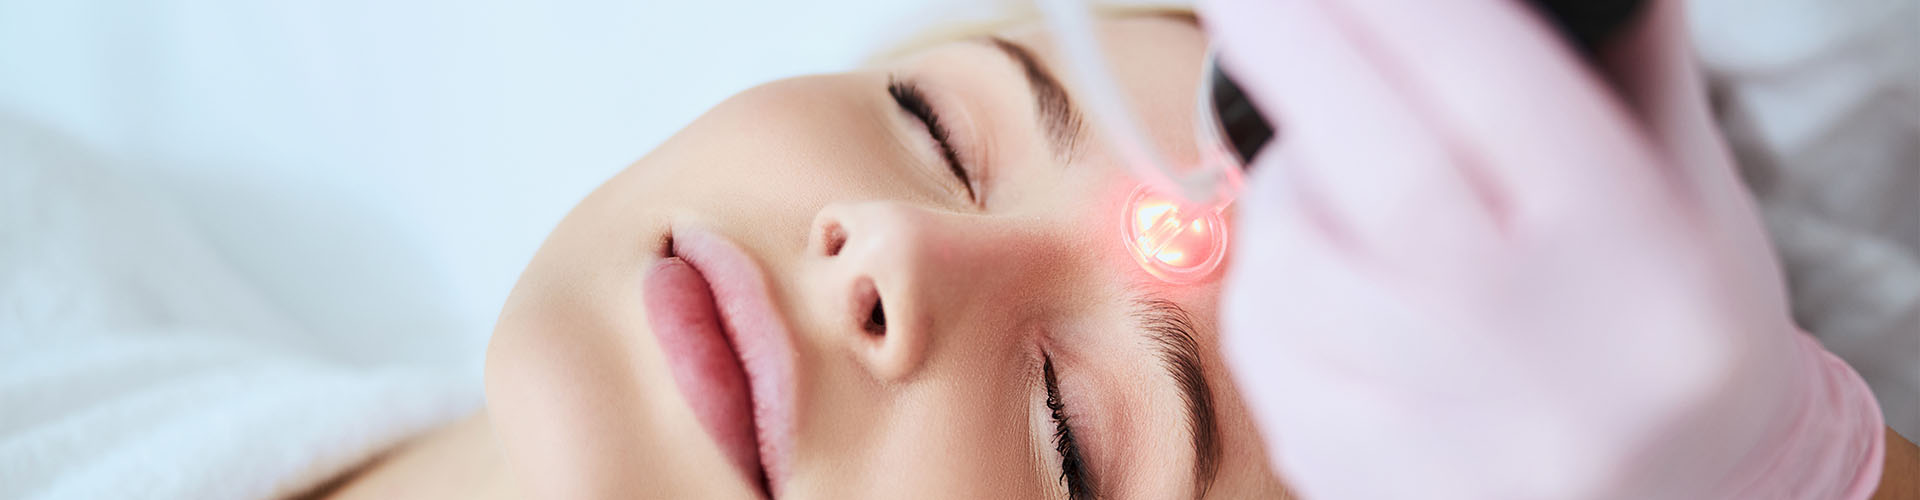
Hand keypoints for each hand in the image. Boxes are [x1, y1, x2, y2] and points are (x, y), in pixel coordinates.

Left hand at [1200, 0, 1885, 497]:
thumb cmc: (1674, 327)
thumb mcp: (1690, 193)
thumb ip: (1617, 68)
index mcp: (1638, 258)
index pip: (1493, 91)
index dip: (1388, 7)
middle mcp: (1546, 357)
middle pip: (1388, 179)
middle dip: (1293, 55)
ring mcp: (1449, 435)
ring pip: (1300, 267)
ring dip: (1284, 190)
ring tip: (1327, 169)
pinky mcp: (1367, 480)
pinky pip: (1265, 350)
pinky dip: (1267, 281)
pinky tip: (1315, 270)